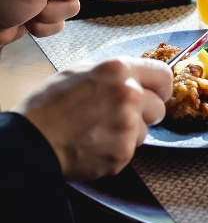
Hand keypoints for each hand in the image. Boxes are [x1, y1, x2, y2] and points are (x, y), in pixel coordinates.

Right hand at [12, 56, 172, 180]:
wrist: (29, 142)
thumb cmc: (47, 106)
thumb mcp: (79, 72)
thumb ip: (113, 74)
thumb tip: (133, 77)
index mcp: (119, 70)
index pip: (164, 75)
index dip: (161, 87)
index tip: (157, 94)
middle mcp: (129, 94)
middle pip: (158, 108)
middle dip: (144, 114)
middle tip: (119, 118)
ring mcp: (127, 125)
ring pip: (143, 132)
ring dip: (127, 134)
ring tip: (98, 132)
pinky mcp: (122, 152)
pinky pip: (128, 151)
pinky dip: (114, 152)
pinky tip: (93, 146)